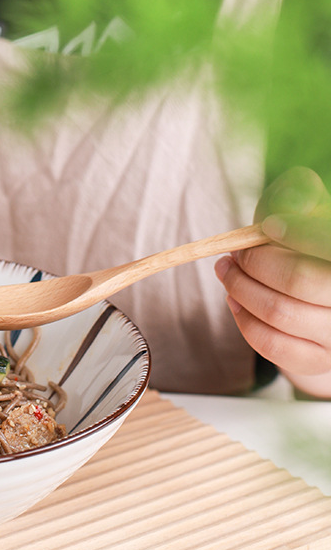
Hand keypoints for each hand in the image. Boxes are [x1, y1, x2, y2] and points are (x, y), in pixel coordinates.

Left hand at [214, 167, 330, 395]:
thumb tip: (299, 188)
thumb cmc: (309, 254)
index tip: (269, 227)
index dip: (298, 232)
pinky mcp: (319, 362)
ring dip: (240, 290)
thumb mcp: (310, 221)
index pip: (327, 243)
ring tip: (228, 274)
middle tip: (233, 255)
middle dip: (255, 264)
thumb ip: (302, 200)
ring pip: (279, 313)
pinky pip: (271, 344)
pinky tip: (235, 302)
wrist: (322, 308)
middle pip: (300, 280)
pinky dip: (243, 320)